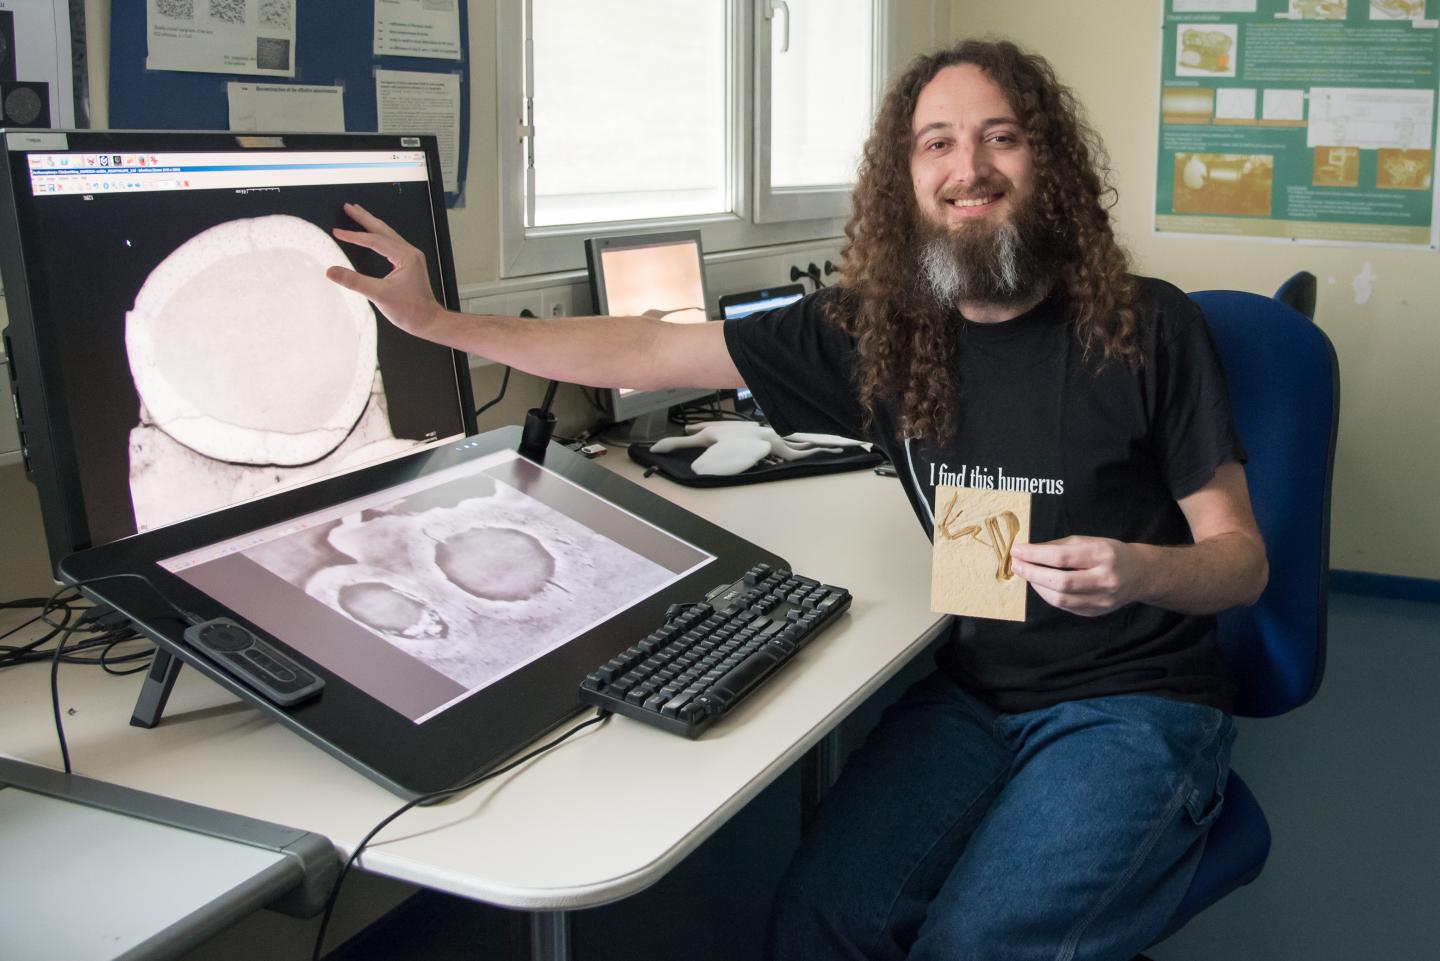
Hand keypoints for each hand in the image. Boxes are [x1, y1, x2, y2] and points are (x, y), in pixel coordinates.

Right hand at [326, 203, 441, 335]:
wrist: (428, 322)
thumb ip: (354, 281)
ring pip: (388, 235)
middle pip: (383, 230)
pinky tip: (373, 235)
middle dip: (364, 218)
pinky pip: (391, 243)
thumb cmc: (410, 311)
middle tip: (348, 207)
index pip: (375, 240)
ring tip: (358, 214)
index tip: (337, 231)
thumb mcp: (379, 295)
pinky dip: (379, 236)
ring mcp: (411, 258)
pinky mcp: (409, 264)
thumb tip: (331, 271)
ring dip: (372, 224)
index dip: (354, 235)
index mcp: (405, 256)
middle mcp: (410, 253)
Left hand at [1009, 536, 1144, 617]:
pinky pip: (1064, 606)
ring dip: (1036, 586)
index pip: (1062, 557)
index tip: (1017, 550)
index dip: (1035, 555)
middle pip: (1060, 582)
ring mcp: (1101, 600)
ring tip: (1025, 573)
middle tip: (1016, 564)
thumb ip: (1059, 546)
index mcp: (1103, 556)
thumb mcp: (1089, 541)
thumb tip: (1028, 551)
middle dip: (1032, 573)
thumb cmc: (1110, 554)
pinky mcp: (1095, 612)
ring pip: (1060, 599)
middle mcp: (1104, 580)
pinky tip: (1040, 584)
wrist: (1139, 575)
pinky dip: (1048, 595)